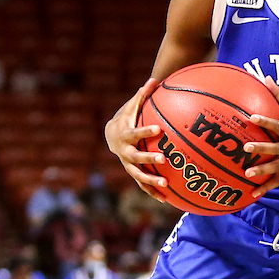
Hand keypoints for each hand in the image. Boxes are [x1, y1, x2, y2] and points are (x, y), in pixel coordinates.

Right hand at [104, 78, 168, 201]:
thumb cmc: (127, 119)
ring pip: (139, 175)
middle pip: (136, 157)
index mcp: (125, 135)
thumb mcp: (132, 107)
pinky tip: (167, 199)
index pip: (135, 133)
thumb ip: (142, 96)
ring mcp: (129, 165)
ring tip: (166, 185)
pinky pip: (144, 185)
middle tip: (163, 159)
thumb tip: (154, 79)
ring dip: (151, 181)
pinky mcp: (134, 174)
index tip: (159, 129)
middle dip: (149, 159)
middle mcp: (125, 152)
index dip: (145, 131)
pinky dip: (153, 192)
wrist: (111, 136)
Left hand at [243, 78, 278, 197]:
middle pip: (275, 149)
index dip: (265, 121)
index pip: (277, 125)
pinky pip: (277, 181)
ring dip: (262, 171)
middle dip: (261, 148)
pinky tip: (253, 194)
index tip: (251, 117)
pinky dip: (266, 188)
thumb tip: (265, 77)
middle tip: (246, 147)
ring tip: (247, 174)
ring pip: (275, 167)